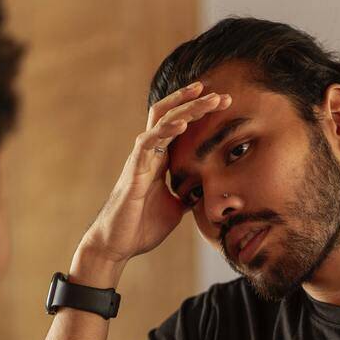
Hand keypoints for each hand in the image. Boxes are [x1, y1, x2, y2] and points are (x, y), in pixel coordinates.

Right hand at [79, 81, 230, 268]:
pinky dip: (165, 131)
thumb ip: (188, 195)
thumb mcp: (176, 209)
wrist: (117, 245)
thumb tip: (207, 193)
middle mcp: (149, 154)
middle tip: (221, 95)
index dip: (198, 111)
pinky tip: (182, 123)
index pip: (178, 126)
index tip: (222, 101)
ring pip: (161, 122)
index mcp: (160, 160)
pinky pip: (148, 143)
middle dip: (195, 102)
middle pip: (170, 115)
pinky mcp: (133, 171)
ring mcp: (140, 159)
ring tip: (207, 98)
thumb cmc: (141, 226)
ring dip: (185, 108)